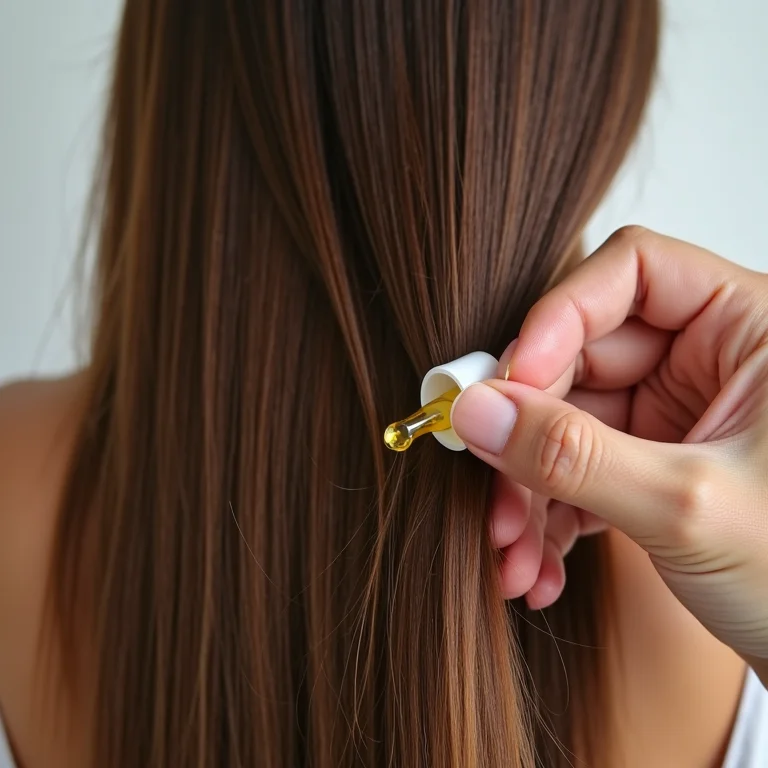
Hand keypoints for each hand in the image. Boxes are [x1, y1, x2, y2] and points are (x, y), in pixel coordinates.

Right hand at [451, 226, 767, 674]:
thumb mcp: (688, 507)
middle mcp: (706, 362)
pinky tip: (538, 565)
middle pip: (578, 357)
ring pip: (566, 422)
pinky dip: (548, 517)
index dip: (559, 318)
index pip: (632, 273)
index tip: (509, 384)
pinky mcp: (651, 465)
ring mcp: (674, 416)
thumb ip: (574, 455)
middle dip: (527, 434)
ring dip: (528, 490)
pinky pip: (577, 469)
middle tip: (493, 489)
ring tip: (514, 551)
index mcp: (747, 329)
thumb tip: (476, 412)